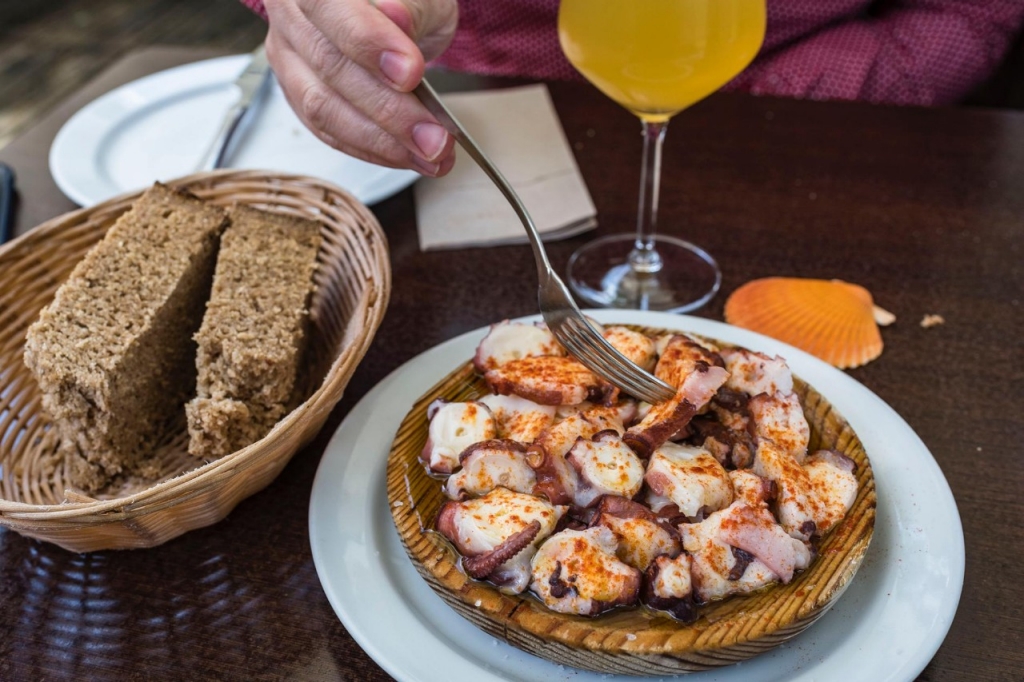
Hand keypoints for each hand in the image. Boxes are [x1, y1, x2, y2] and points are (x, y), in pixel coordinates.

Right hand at [264, 0, 457, 175]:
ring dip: (381, 140)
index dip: (368, 42)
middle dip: (388, 109)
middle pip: (328, 66)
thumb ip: (411, 5)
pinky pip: (329, 131)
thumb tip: (396, 16)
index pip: (328, 6)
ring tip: (430, 153)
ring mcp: (288, 57)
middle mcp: (289, 14)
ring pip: (323, 108)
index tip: (410, 73)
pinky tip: (408, 155)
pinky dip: (372, 149)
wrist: (395, 12)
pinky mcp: (298, 94)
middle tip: (434, 136)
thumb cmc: (406, 0)